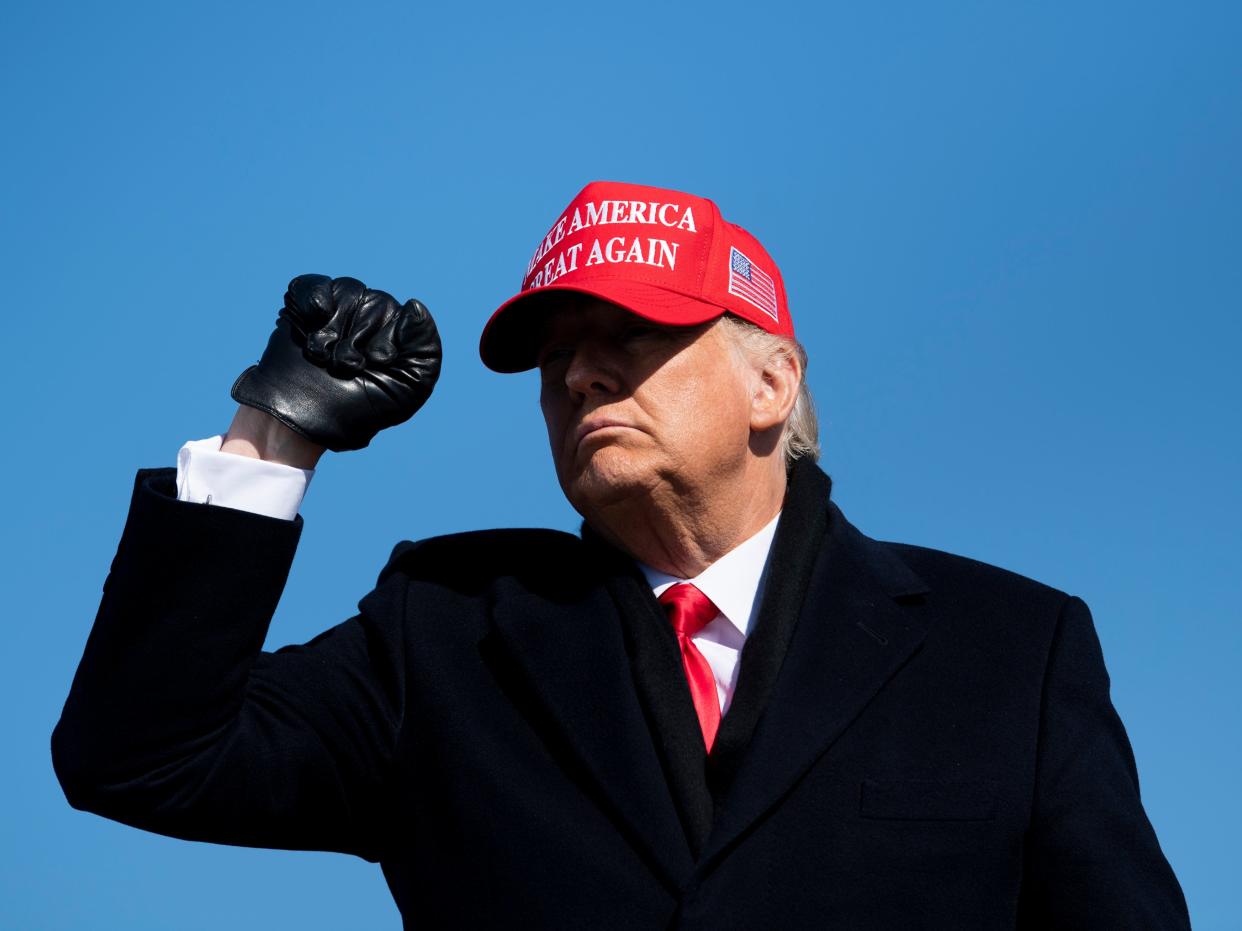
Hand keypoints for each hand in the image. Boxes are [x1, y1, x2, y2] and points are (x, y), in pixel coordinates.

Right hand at [230, 274, 441, 451]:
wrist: (304, 421)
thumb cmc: (358, 410)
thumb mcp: (406, 389)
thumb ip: (425, 348)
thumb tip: (415, 305)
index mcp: (399, 336)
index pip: (407, 317)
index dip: (386, 342)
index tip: (375, 365)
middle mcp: (372, 318)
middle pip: (377, 302)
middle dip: (356, 340)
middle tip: (345, 368)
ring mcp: (339, 311)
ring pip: (348, 290)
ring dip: (334, 329)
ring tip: (323, 357)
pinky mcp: (305, 308)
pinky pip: (313, 284)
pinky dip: (314, 298)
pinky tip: (314, 318)